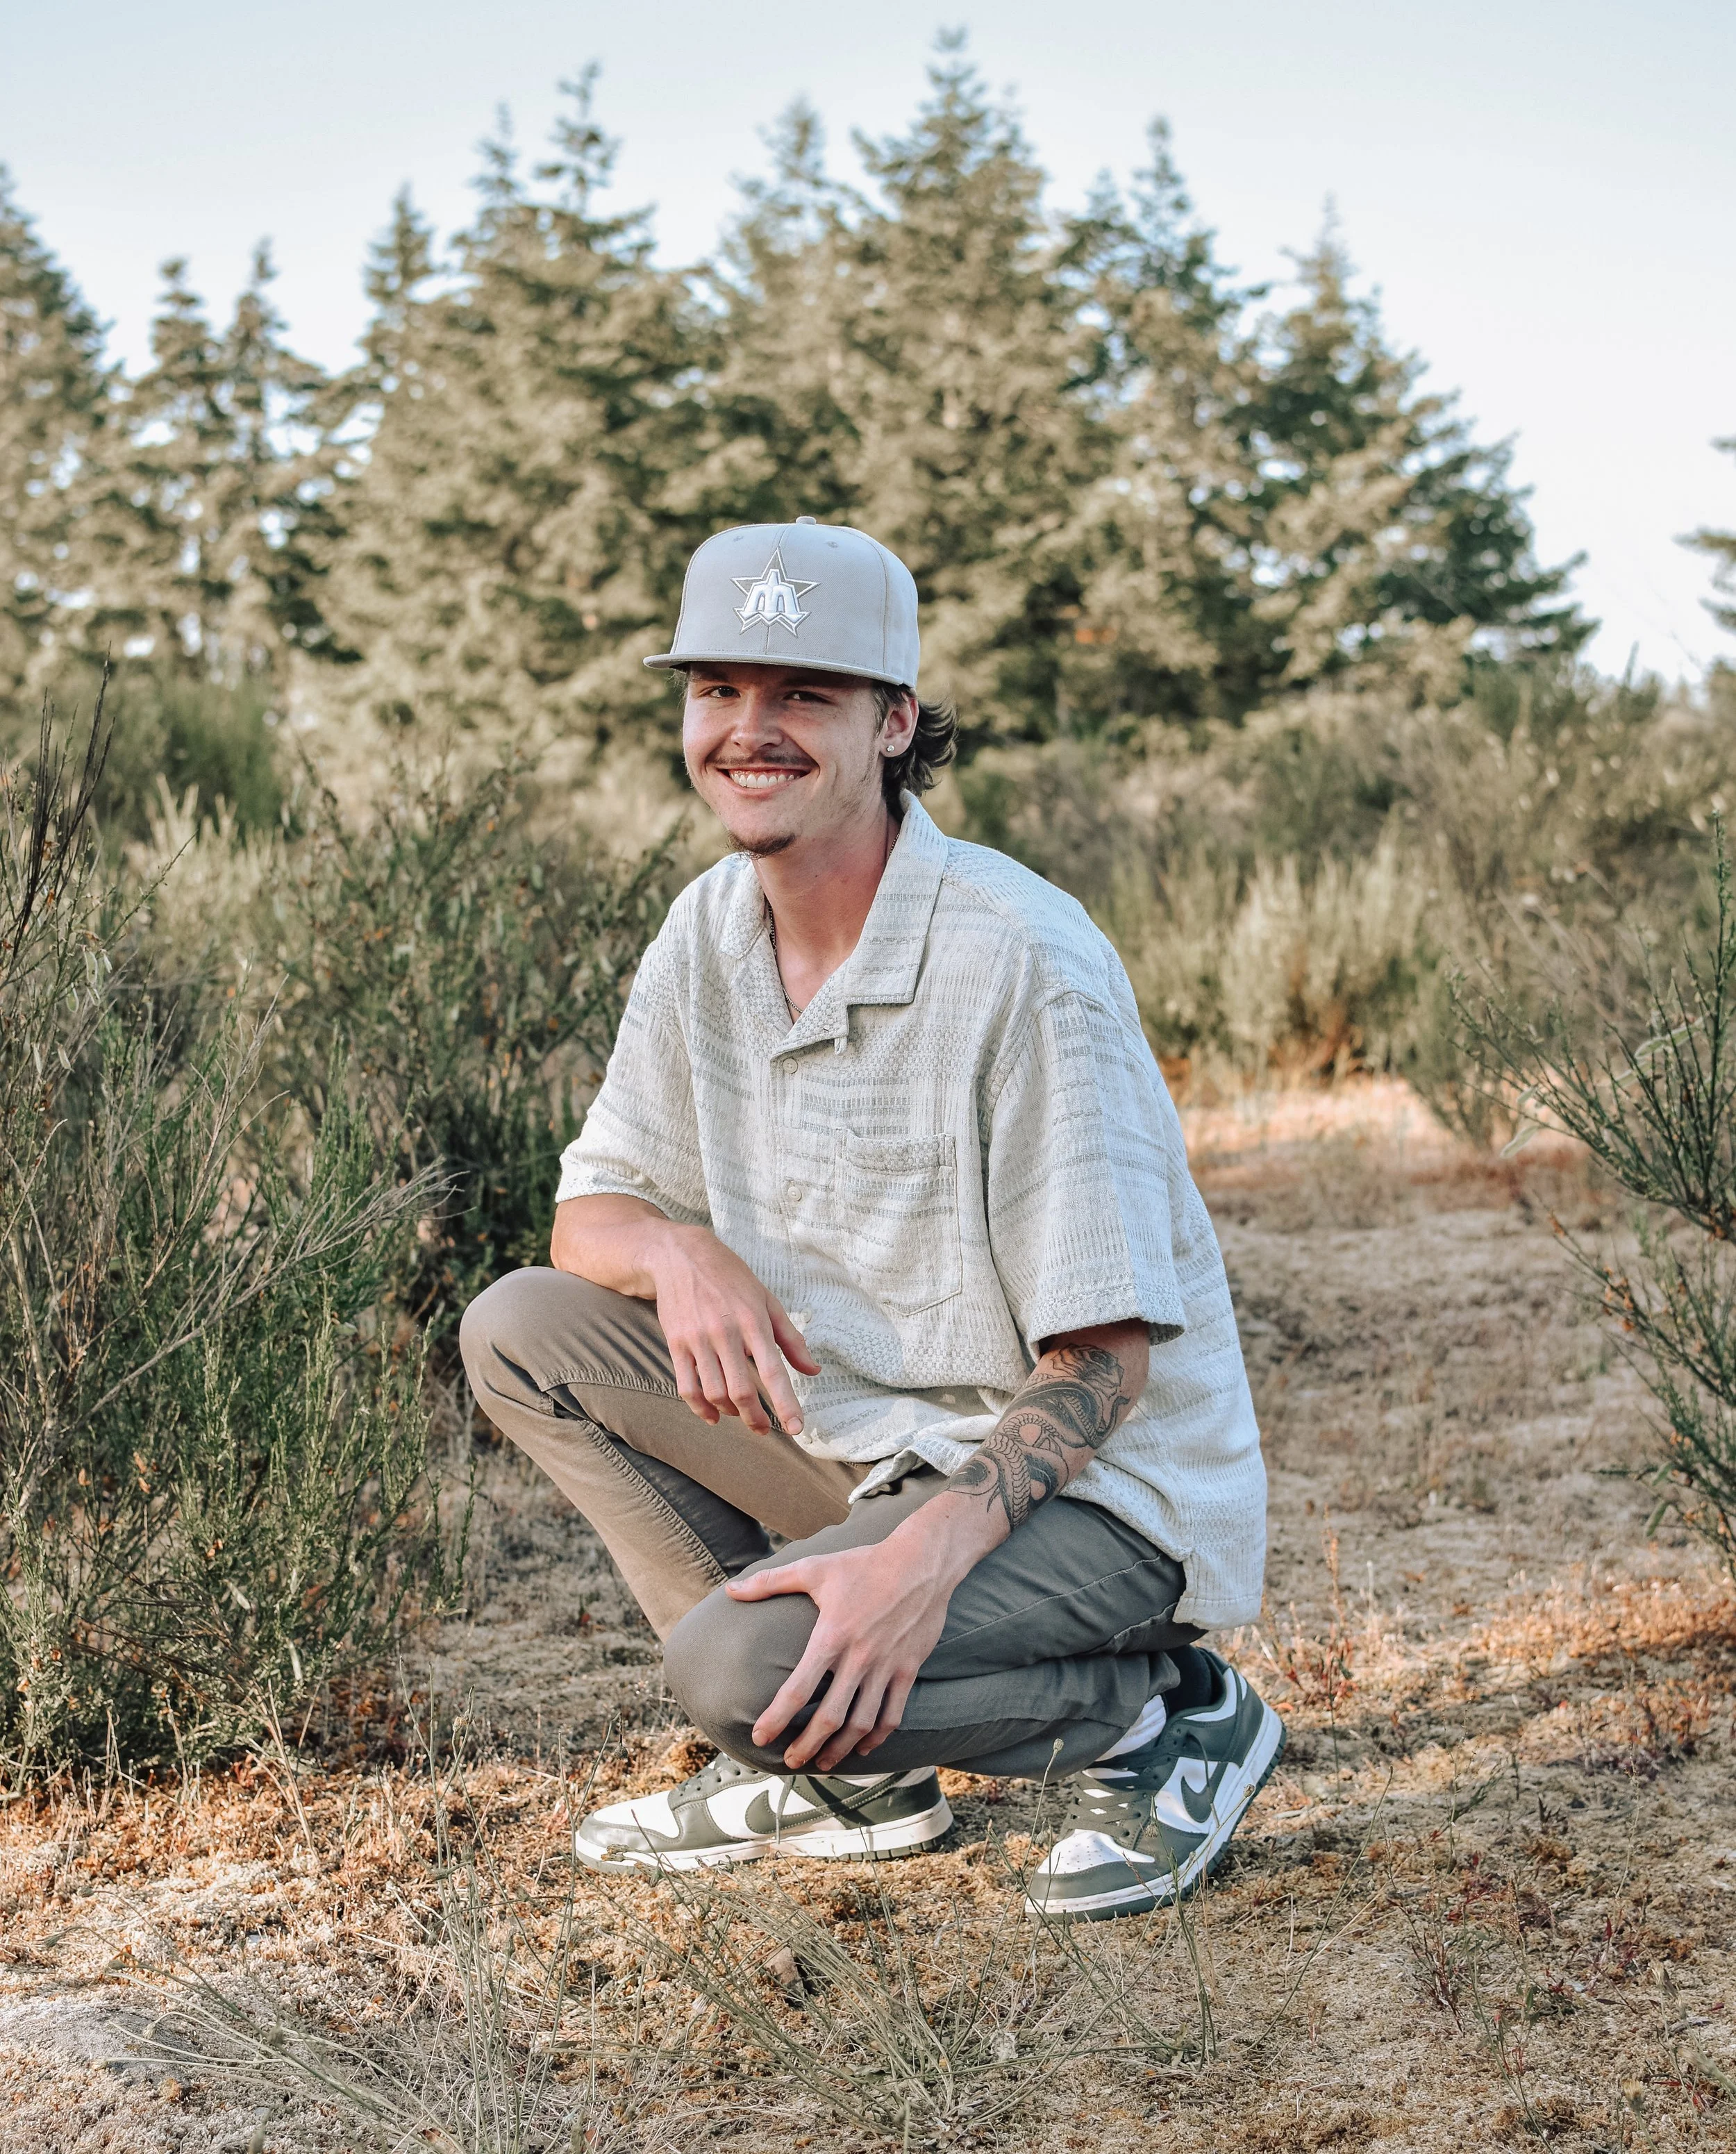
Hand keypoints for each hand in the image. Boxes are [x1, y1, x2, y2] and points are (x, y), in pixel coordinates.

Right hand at [648, 1226, 819, 1436]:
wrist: (680, 1255)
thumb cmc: (730, 1277)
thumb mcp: (766, 1299)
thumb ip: (790, 1338)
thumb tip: (813, 1370)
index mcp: (753, 1320)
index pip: (772, 1370)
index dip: (786, 1403)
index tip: (796, 1428)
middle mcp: (725, 1332)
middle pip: (741, 1390)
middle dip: (756, 1418)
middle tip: (765, 1429)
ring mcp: (697, 1339)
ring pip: (714, 1392)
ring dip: (731, 1413)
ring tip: (741, 1415)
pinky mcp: (676, 1344)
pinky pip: (687, 1387)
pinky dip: (701, 1408)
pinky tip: (713, 1415)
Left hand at [725, 1513, 972, 1770]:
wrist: (922, 1561)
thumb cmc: (864, 1563)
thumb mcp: (814, 1568)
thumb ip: (770, 1582)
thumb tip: (730, 1591)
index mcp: (831, 1636)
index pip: (799, 1689)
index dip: (777, 1719)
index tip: (760, 1738)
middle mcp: (859, 1657)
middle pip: (830, 1718)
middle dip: (807, 1746)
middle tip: (791, 1762)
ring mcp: (886, 1666)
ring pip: (862, 1723)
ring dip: (840, 1749)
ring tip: (824, 1761)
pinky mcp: (908, 1669)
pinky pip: (893, 1714)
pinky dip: (877, 1737)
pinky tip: (863, 1747)